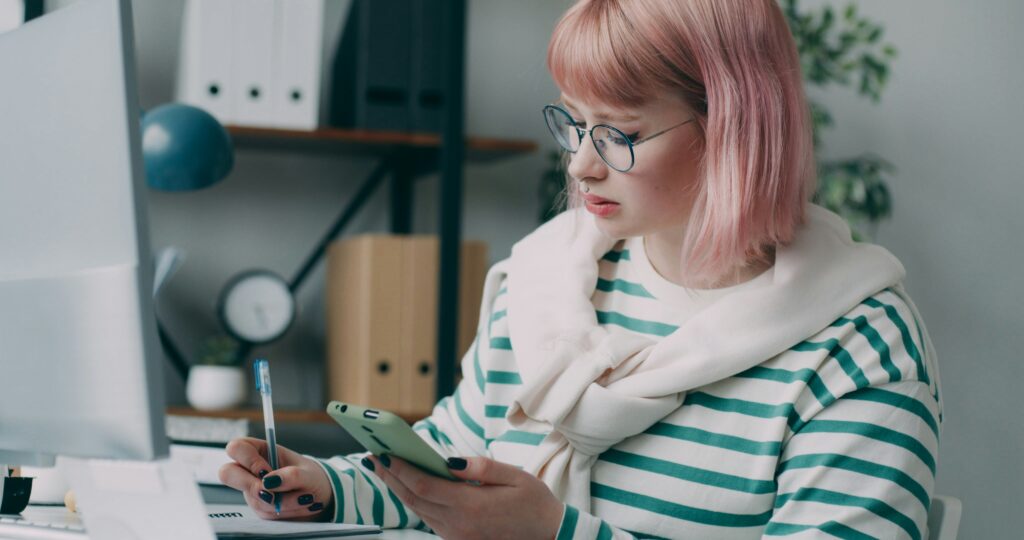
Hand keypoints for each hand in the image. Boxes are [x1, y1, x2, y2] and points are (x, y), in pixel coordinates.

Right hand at [220, 437, 332, 520]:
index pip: (236, 447)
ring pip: (251, 498)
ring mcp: (252, 489)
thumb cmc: (312, 477)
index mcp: (261, 451)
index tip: (266, 470)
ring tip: (302, 497)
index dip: (247, 459)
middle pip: (226, 473)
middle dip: (252, 485)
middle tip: (274, 489)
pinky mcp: (258, 506)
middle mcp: (251, 470)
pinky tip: (297, 505)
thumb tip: (270, 481)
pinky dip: (283, 510)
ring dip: (281, 500)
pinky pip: (263, 512)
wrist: (319, 496)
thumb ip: (292, 475)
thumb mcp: (308, 473)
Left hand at [368, 455, 563, 539]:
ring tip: (384, 468)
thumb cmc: (535, 504)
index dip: (400, 469)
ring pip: (418, 511)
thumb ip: (482, 467)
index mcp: (472, 506)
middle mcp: (459, 525)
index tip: (384, 452)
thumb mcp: (516, 477)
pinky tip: (408, 486)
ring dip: (399, 489)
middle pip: (414, 499)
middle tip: (373, 456)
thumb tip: (449, 459)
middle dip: (391, 477)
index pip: (424, 486)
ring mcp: (457, 536)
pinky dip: (415, 501)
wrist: (549, 537)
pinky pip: (429, 519)